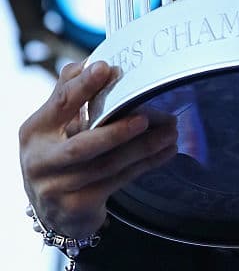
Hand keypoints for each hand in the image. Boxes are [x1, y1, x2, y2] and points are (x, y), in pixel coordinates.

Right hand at [19, 60, 178, 237]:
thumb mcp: (56, 125)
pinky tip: (167, 151)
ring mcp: (57, 187)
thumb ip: (71, 94)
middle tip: (146, 118)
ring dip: (144, 148)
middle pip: (82, 146)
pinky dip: (146, 165)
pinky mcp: (77, 206)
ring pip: (108, 165)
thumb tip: (93, 61)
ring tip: (171, 131)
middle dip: (117, 132)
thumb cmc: (59, 154)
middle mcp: (40, 160)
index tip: (106, 68)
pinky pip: (118, 182)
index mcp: (35, 130)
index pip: (60, 103)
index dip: (83, 85)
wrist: (53, 208)